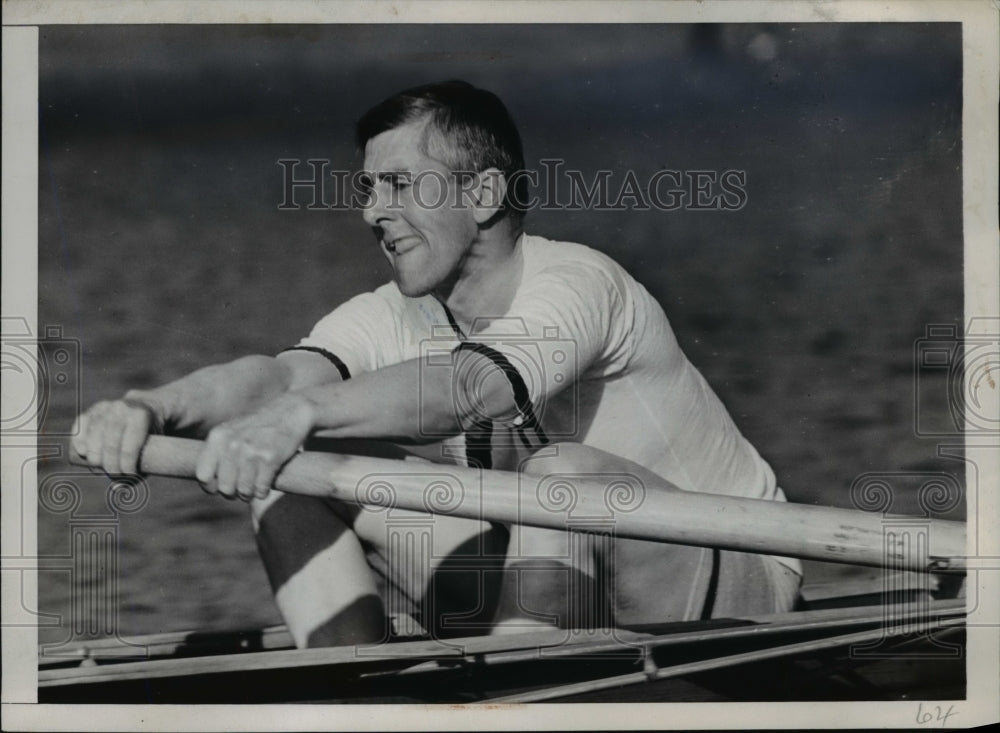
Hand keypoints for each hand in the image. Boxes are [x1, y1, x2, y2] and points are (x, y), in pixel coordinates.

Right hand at [71, 391, 165, 474]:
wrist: (146, 408)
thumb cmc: (150, 433)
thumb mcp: (155, 446)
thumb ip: (141, 468)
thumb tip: (118, 488)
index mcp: (140, 415)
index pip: (129, 447)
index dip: (126, 466)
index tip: (128, 475)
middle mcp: (121, 408)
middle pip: (110, 444)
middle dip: (110, 464)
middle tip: (114, 474)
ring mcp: (106, 407)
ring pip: (94, 435)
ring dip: (94, 456)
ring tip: (100, 467)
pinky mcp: (93, 410)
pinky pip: (81, 425)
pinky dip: (79, 440)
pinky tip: (83, 452)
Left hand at [195, 392, 314, 500]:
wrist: (290, 411)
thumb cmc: (260, 426)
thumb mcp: (232, 431)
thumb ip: (218, 452)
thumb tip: (209, 482)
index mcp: (218, 437)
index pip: (202, 475)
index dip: (211, 486)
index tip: (221, 486)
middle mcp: (231, 444)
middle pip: (224, 487)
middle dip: (233, 492)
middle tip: (242, 488)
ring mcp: (250, 451)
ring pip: (243, 491)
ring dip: (250, 494)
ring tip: (254, 487)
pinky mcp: (270, 458)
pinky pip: (261, 489)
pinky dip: (263, 491)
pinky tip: (266, 484)